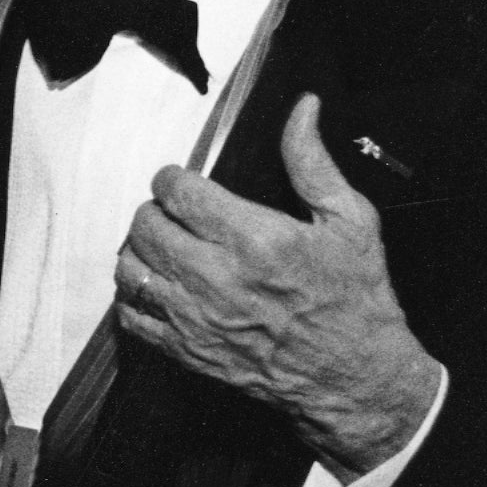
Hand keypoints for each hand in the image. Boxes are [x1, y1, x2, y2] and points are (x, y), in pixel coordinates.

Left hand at [114, 94, 441, 480]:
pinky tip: (159, 287)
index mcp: (257, 240)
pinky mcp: (188, 351)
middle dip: (155, 210)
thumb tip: (301, 108)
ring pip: (130, 269)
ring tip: (164, 247)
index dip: (174, 178)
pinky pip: (132, 318)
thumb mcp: (350, 220)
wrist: (356, 378)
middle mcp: (218, 279)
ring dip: (139, 251)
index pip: (178, 191)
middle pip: (145, 226)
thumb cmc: (356, 298)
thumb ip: (313, 162)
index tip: (184, 182)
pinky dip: (135, 298)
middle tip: (176, 213)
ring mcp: (197, 319)